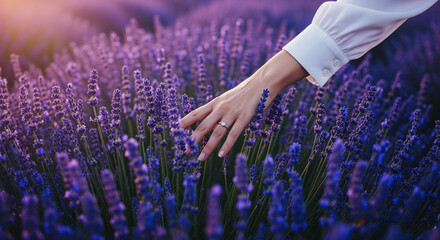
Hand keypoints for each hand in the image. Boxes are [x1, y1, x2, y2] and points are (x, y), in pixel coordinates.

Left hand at [180, 50, 307, 160]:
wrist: (263, 82)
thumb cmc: (246, 92)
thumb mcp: (229, 99)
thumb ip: (220, 111)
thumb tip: (211, 126)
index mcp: (216, 102)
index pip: (196, 113)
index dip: (185, 122)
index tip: (175, 130)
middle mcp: (221, 107)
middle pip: (203, 126)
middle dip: (192, 140)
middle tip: (185, 151)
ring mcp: (232, 113)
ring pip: (216, 132)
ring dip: (207, 147)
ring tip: (200, 158)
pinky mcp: (245, 117)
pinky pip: (233, 134)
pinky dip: (226, 145)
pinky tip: (221, 154)